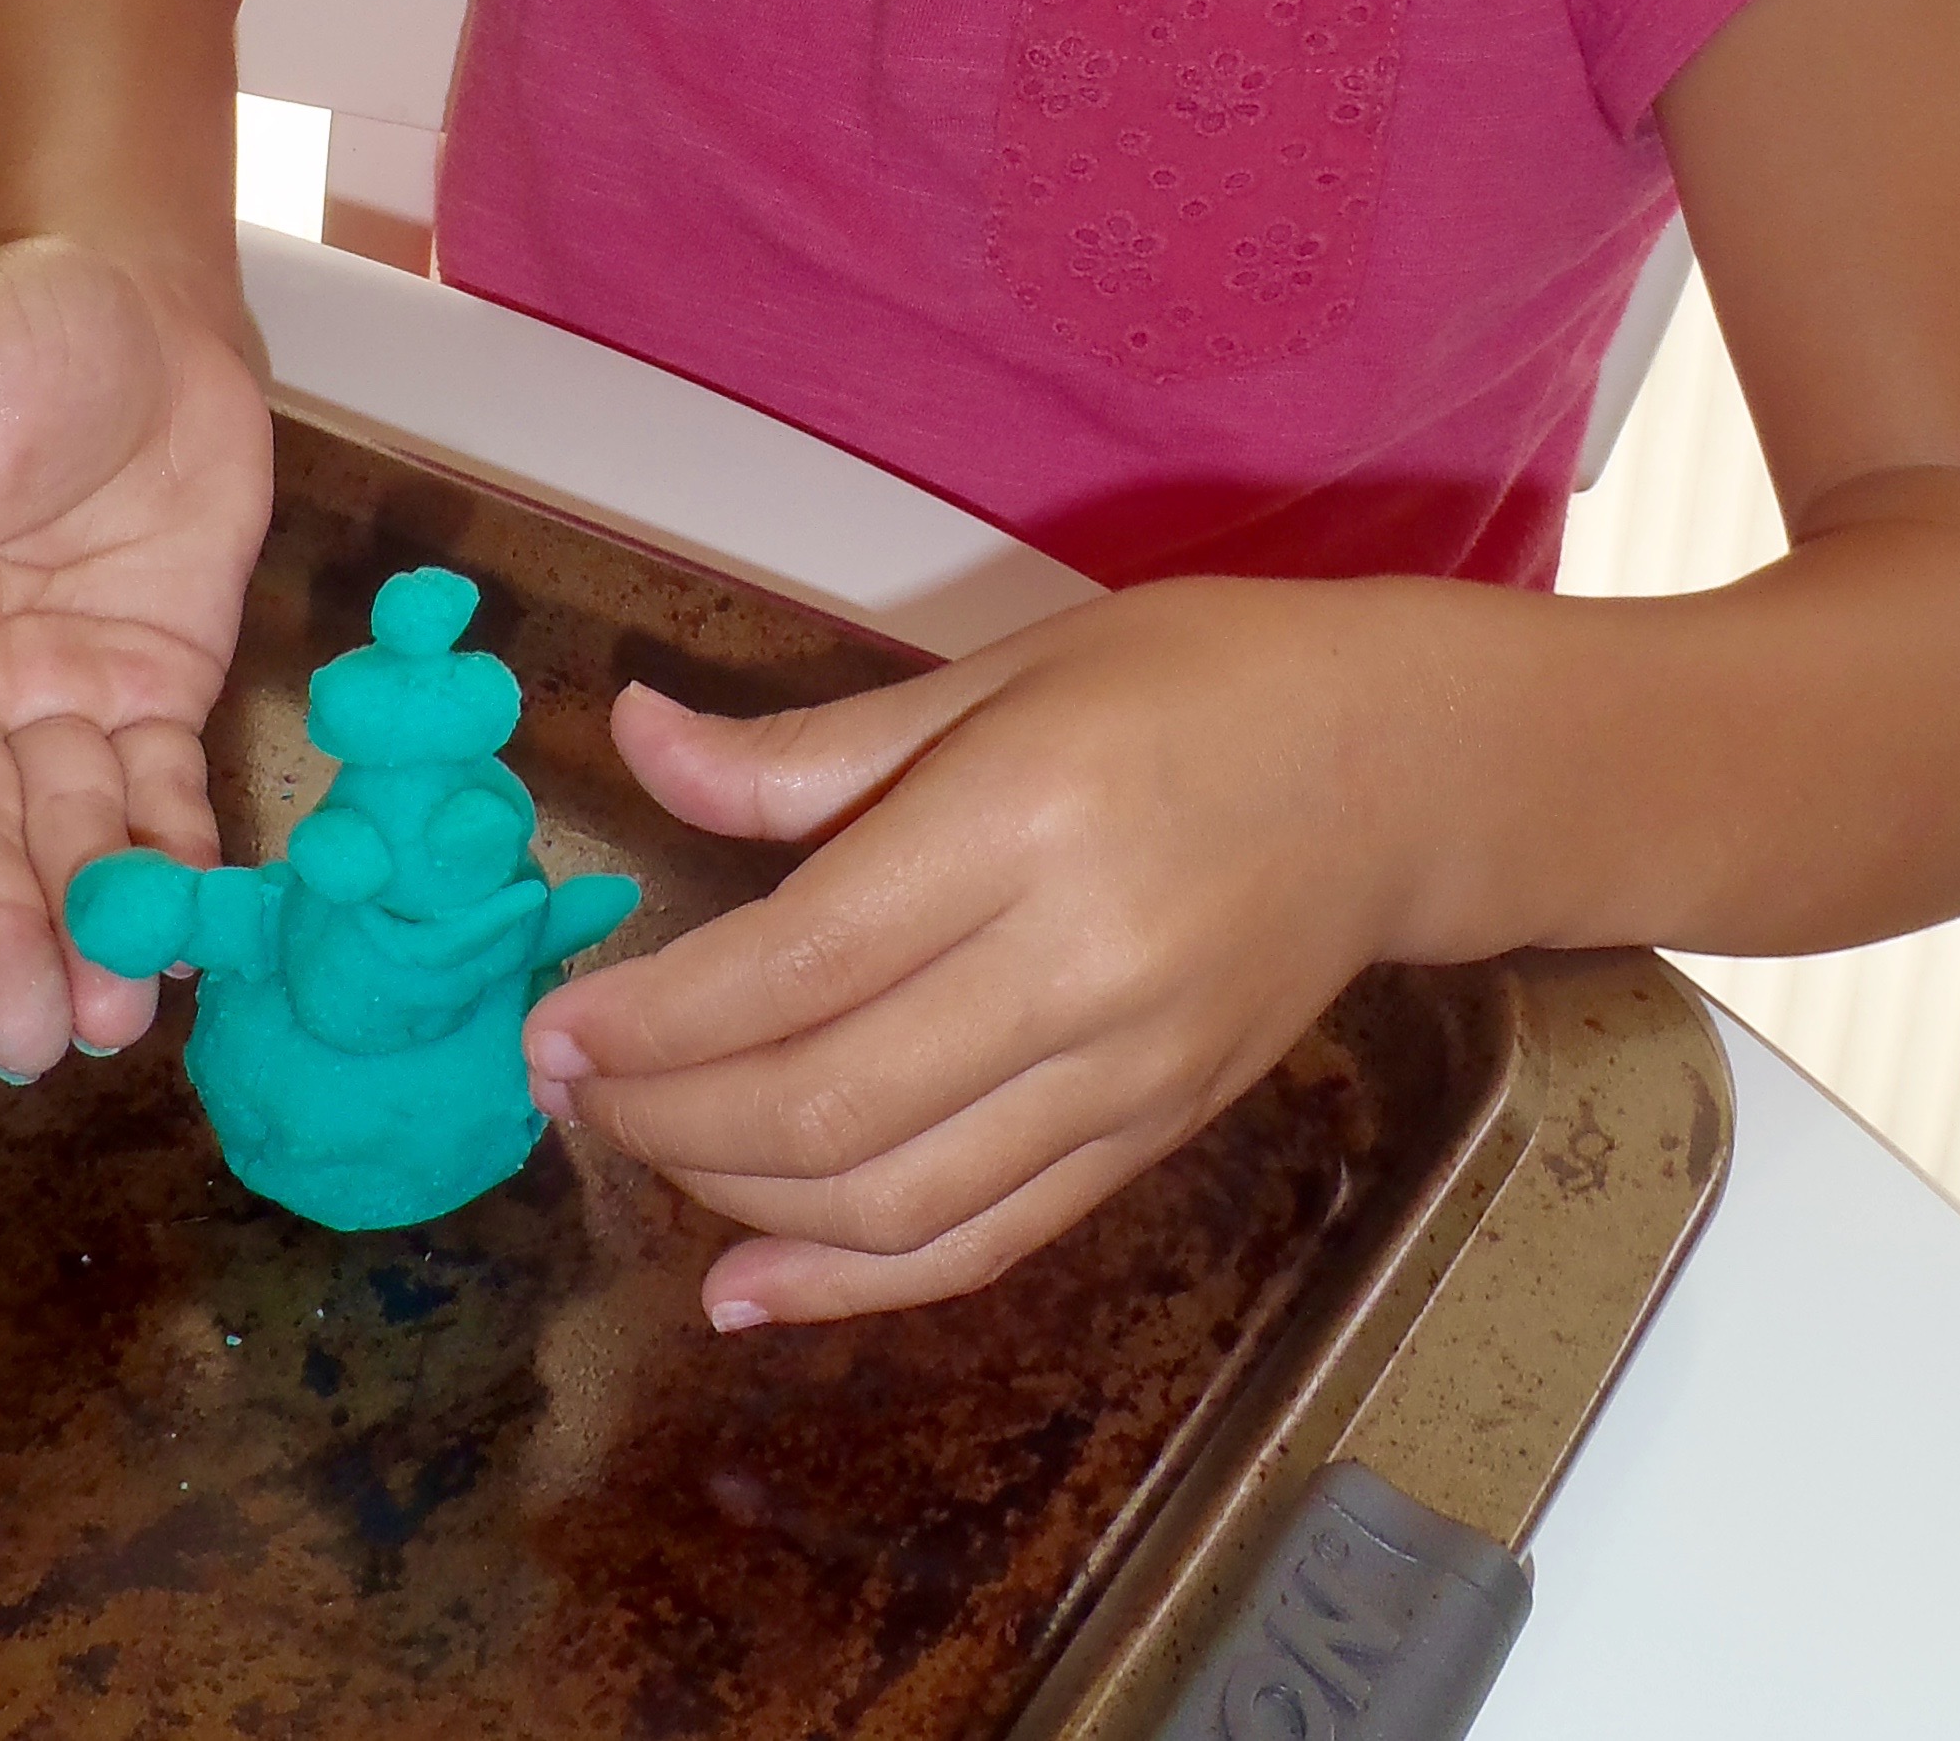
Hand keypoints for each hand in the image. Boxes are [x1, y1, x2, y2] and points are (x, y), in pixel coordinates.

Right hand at [0, 235, 272, 1077]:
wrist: (151, 307)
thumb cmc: (23, 323)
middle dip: (2, 928)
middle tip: (31, 1039)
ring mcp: (54, 695)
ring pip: (65, 830)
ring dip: (90, 928)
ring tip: (116, 1025)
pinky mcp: (149, 692)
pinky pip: (160, 792)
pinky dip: (180, 863)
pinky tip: (200, 939)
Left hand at [519, 580, 1455, 1326]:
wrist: (1404, 770)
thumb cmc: (1194, 680)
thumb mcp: (998, 671)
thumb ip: (810, 749)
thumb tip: (637, 742)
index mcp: (1025, 824)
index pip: (798, 963)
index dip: (657, 1016)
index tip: (556, 1023)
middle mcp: (1077, 971)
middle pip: (829, 1103)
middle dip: (667, 1115)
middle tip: (569, 1084)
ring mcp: (1125, 1077)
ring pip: (895, 1199)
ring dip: (737, 1200)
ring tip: (640, 1148)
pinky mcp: (1154, 1139)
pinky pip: (987, 1241)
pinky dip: (857, 1285)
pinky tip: (748, 1288)